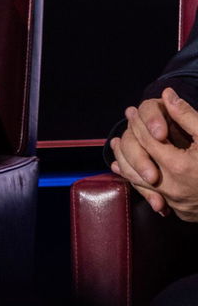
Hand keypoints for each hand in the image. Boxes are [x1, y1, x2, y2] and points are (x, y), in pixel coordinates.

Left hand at [111, 89, 197, 219]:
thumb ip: (187, 116)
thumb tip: (167, 94)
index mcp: (179, 166)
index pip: (148, 140)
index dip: (138, 124)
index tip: (131, 111)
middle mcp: (172, 186)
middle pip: (138, 160)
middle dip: (130, 139)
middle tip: (125, 124)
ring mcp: (175, 202)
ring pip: (139, 181)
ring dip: (126, 161)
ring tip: (118, 145)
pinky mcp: (180, 211)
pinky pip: (151, 194)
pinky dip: (138, 181)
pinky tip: (128, 171)